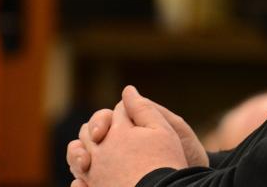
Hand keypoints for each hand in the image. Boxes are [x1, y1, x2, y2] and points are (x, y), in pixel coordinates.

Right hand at [70, 91, 207, 176]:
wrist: (190, 180)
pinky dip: (80, 184)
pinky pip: (87, 184)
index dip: (99, 123)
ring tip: (84, 169)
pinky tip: (83, 186)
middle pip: (86, 139)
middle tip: (87, 158)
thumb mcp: (173, 130)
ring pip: (81, 160)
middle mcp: (116, 146)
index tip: (101, 134)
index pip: (103, 120)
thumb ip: (149, 112)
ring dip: (76, 160)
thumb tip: (127, 90)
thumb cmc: (187, 154)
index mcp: (129, 129)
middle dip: (81, 145)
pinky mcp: (108, 183)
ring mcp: (110, 167)